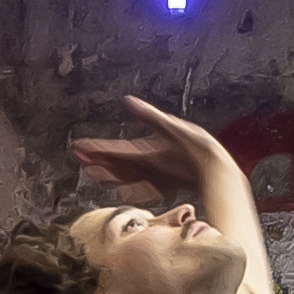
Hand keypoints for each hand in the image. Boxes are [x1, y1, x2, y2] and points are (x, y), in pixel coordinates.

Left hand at [71, 96, 230, 193]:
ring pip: (126, 178)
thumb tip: (129, 101)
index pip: (114, 150)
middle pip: (115, 165)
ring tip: (90, 173)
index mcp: (146, 153)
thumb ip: (150, 116)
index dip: (95, 148)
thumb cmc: (197, 148)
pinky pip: (143, 189)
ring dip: (108, 175)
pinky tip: (124, 192)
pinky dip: (131, 189)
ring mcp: (155, 178)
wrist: (217, 173)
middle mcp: (147, 168)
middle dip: (95, 160)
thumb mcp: (173, 126)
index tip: (77, 147)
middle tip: (76, 158)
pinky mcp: (166, 185)